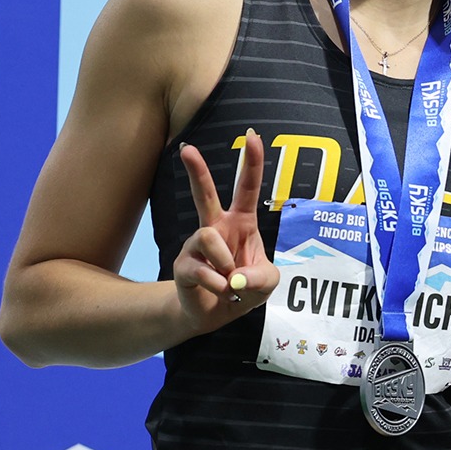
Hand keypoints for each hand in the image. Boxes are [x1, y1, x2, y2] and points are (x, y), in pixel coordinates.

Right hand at [173, 129, 278, 331]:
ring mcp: (197, 245)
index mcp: (241, 223)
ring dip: (224, 263)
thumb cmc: (245, 288)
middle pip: (204, 195)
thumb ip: (260, 278)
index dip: (252, 163)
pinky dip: (218, 285)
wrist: (217, 313)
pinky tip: (219, 291)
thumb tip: (234, 277)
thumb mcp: (267, 283)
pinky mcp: (183, 264)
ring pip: (208, 237)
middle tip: (186, 149)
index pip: (246, 188)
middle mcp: (216, 228)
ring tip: (229, 282)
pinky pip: (203, 270)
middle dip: (196, 172)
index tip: (252, 136)